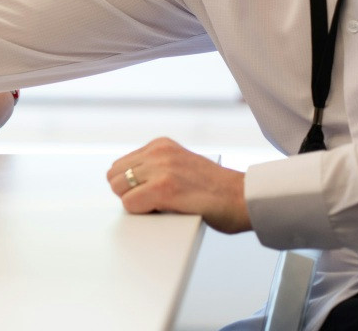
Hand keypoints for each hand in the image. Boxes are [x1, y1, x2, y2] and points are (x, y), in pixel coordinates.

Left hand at [107, 137, 250, 233]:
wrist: (244, 199)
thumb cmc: (217, 190)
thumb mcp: (182, 166)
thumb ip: (157, 168)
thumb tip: (129, 184)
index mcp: (161, 145)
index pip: (121, 164)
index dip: (130, 185)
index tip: (146, 194)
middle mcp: (158, 152)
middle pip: (114, 175)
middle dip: (127, 193)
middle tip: (150, 203)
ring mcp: (160, 169)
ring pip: (118, 189)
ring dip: (134, 203)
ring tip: (158, 207)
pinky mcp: (164, 188)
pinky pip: (130, 204)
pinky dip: (142, 213)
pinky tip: (163, 212)